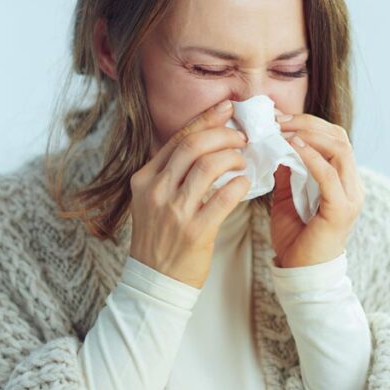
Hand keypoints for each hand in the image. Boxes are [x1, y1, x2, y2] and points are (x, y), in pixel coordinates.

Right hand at [128, 99, 251, 287]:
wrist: (155, 281)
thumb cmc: (160, 237)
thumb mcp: (153, 200)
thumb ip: (173, 173)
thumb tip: (207, 142)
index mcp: (145, 179)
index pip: (178, 139)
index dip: (205, 120)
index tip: (227, 109)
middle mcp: (156, 191)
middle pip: (193, 146)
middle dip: (223, 135)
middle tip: (242, 137)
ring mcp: (174, 212)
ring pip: (208, 167)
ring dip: (232, 158)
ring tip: (243, 162)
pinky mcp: (194, 232)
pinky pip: (223, 198)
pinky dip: (238, 185)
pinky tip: (245, 183)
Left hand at [269, 109, 364, 267]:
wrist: (301, 275)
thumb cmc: (295, 240)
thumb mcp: (285, 199)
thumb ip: (286, 173)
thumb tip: (276, 148)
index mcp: (343, 182)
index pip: (334, 139)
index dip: (309, 123)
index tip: (280, 117)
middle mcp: (352, 186)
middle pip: (340, 138)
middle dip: (308, 123)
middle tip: (279, 119)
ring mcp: (350, 197)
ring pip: (339, 150)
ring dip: (309, 135)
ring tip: (284, 130)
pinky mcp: (341, 209)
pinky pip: (329, 174)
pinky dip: (311, 156)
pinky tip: (292, 147)